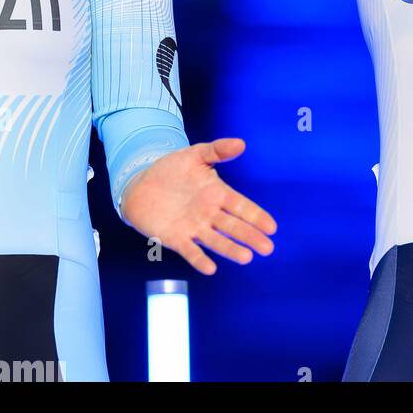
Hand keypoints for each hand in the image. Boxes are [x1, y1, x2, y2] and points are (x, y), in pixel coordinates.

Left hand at [120, 137, 276, 274]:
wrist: (140, 184)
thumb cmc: (171, 169)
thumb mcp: (195, 154)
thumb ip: (217, 150)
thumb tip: (241, 143)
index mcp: (217, 193)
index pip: (241, 206)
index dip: (256, 216)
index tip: (272, 227)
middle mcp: (208, 213)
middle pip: (233, 226)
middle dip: (250, 236)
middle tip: (268, 248)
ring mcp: (193, 227)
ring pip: (215, 240)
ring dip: (230, 249)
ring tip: (246, 258)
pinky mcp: (174, 238)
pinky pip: (189, 250)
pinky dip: (199, 259)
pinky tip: (210, 268)